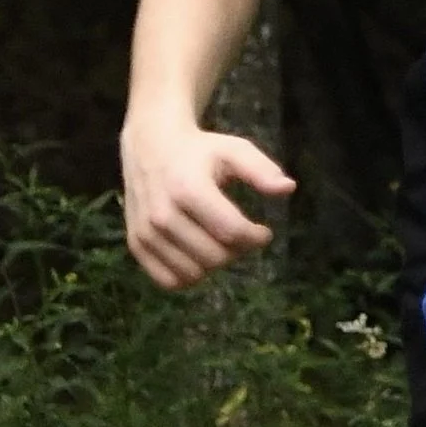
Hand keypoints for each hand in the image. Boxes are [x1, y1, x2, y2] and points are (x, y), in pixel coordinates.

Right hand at [120, 119, 294, 290]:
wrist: (150, 145)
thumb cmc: (199, 150)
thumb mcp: (234, 150)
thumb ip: (261, 170)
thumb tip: (288, 188)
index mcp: (188, 189)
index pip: (232, 232)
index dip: (256, 238)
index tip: (263, 231)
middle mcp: (162, 214)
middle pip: (215, 257)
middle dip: (237, 251)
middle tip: (239, 235)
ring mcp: (145, 232)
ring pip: (194, 274)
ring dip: (214, 263)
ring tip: (217, 240)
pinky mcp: (136, 245)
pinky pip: (169, 281)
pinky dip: (189, 276)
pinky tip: (197, 253)